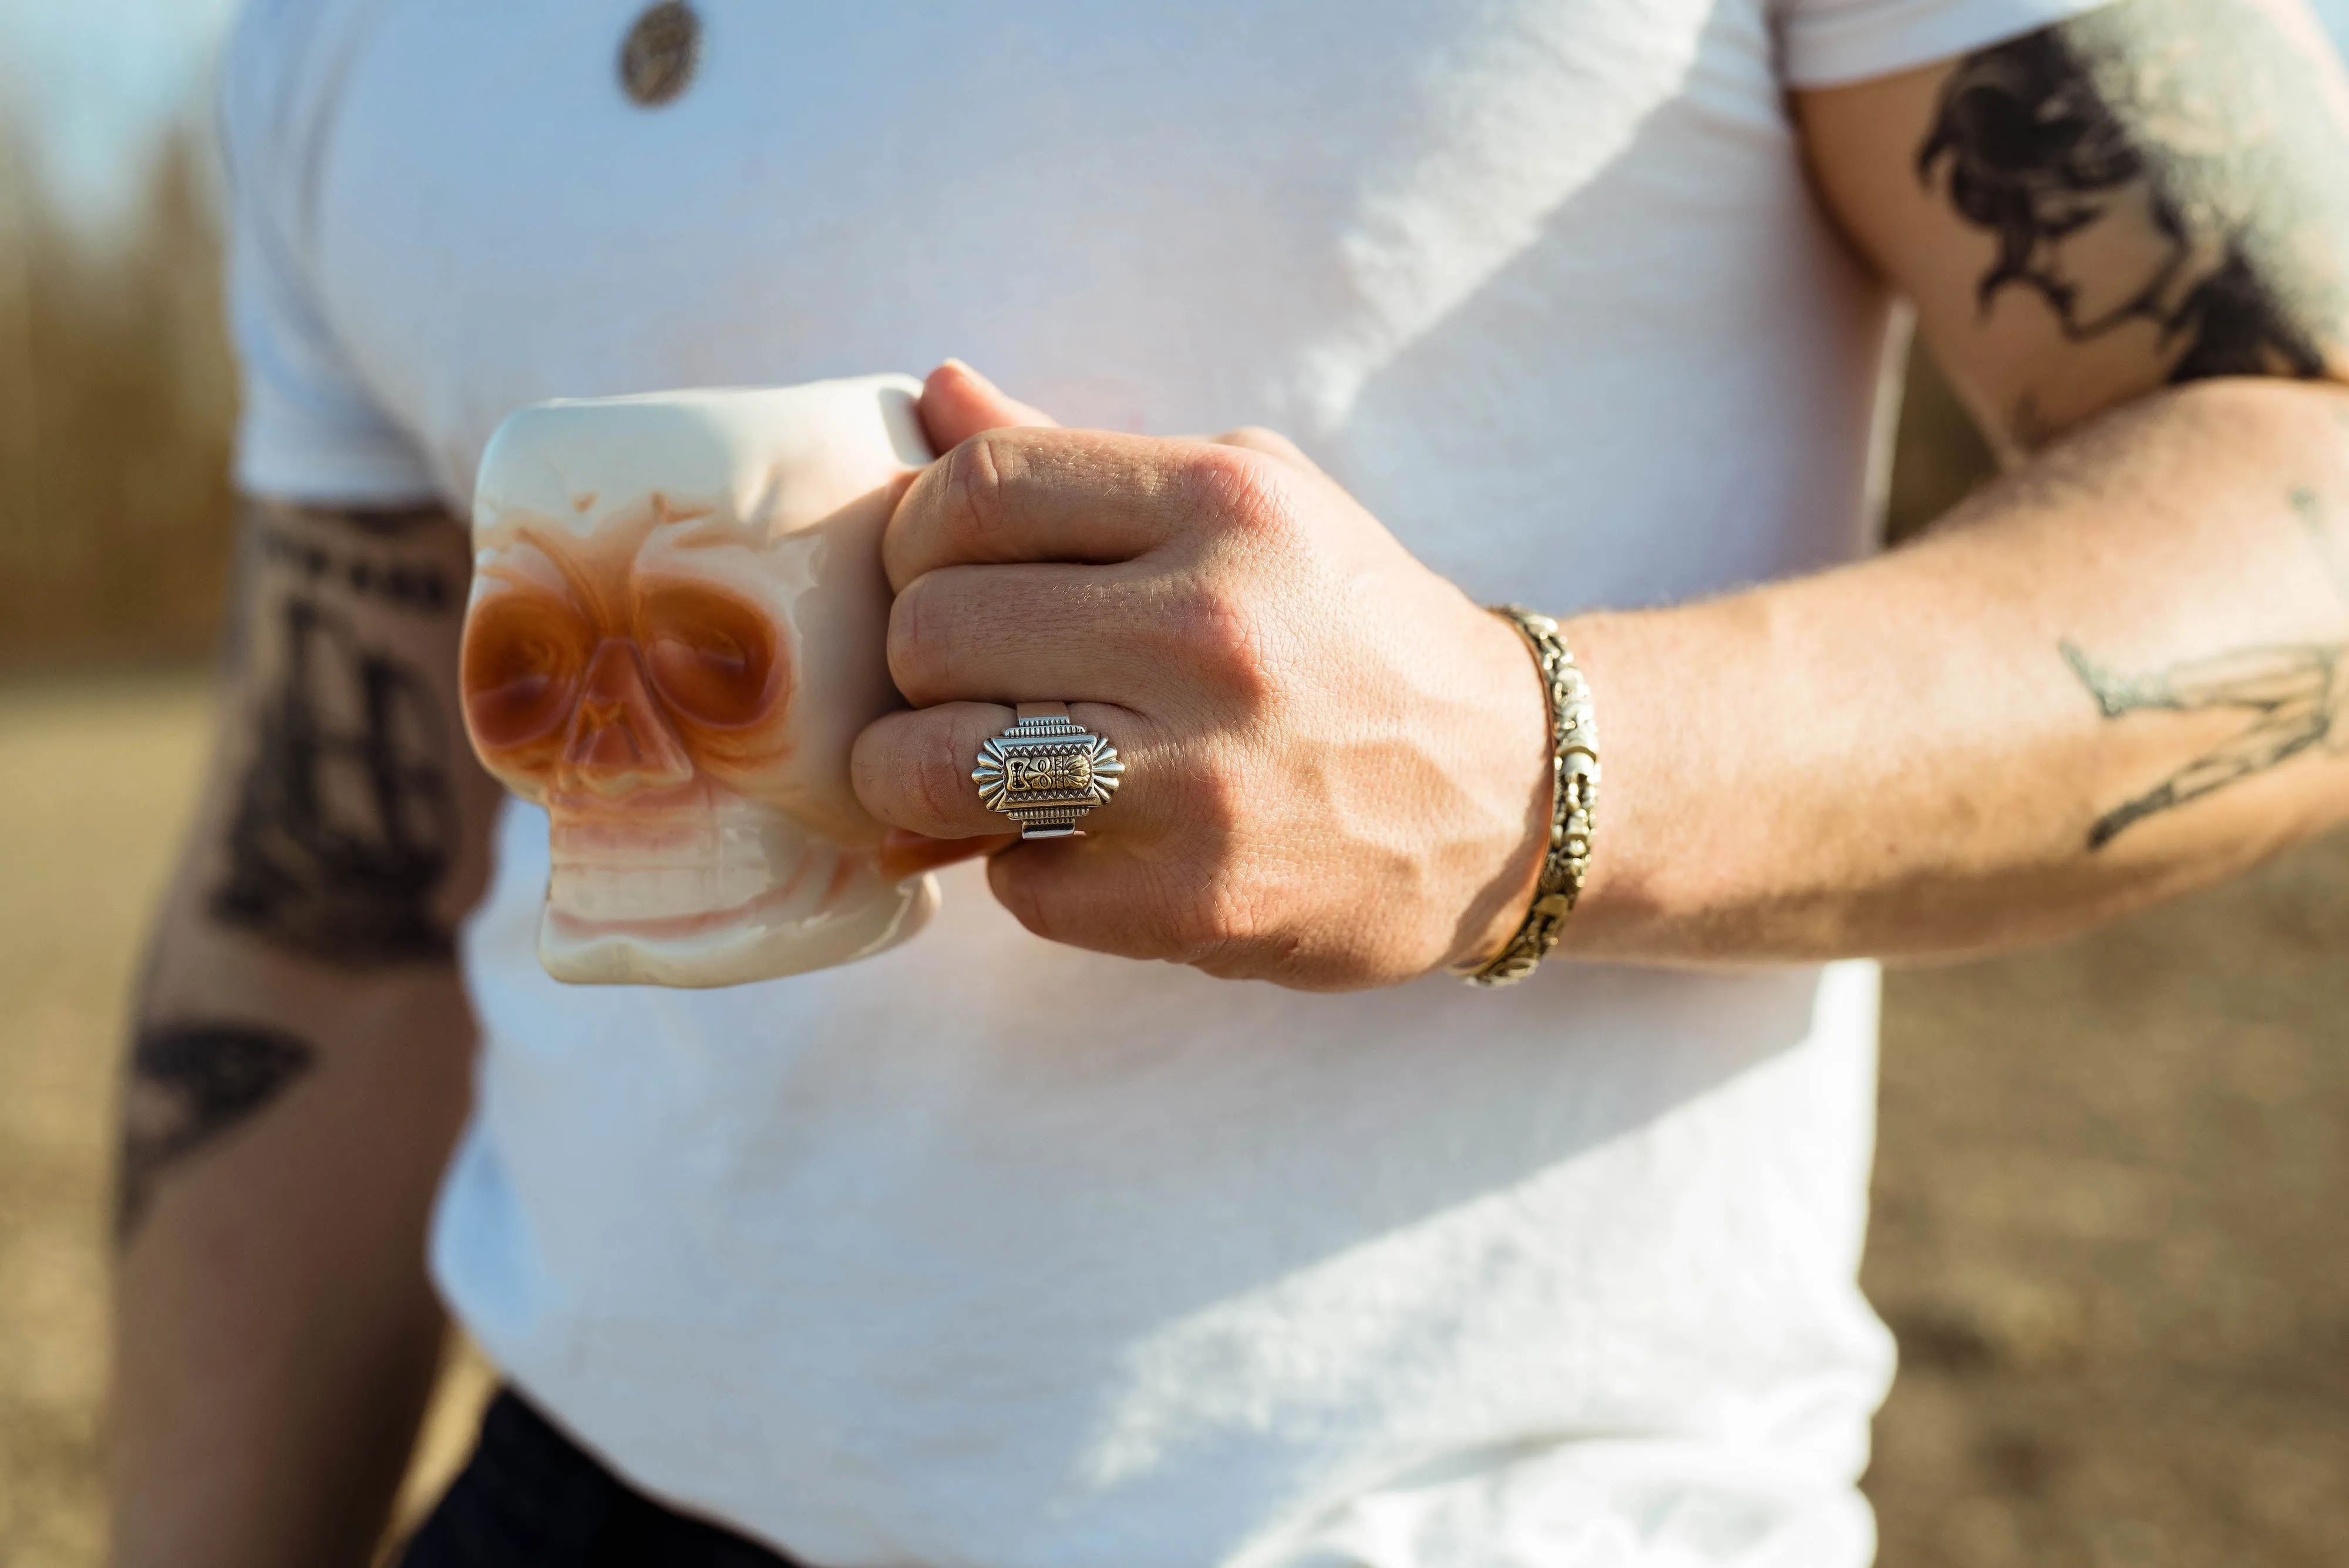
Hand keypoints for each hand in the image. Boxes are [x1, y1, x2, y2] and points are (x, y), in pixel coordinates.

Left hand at [853, 362, 1552, 990]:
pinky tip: (1085, 843)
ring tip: (970, 770)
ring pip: (935, 767)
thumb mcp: (1247, 503)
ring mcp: (1206, 774)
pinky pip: (1015, 883)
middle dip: (921, 665)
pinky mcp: (1200, 898)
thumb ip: (1080, 462)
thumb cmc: (1347, 630)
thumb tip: (933, 393)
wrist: (1510, 790)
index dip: (917, 535)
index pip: (976, 488)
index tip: (943, 574)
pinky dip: (1026, 868)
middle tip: (969, 685)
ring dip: (922, 777)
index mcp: (1223, 504)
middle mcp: (1214, 629)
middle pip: (933, 629)